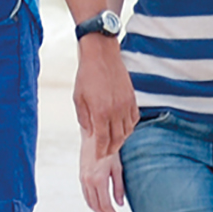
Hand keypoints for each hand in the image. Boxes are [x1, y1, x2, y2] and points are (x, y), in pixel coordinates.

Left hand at [74, 34, 137, 156]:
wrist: (101, 55)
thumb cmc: (86, 75)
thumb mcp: (78, 98)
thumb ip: (84, 118)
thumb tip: (89, 132)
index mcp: (100, 112)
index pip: (103, 139)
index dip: (101, 151)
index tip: (99, 157)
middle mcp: (116, 110)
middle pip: (117, 138)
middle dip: (111, 148)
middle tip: (106, 153)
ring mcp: (126, 104)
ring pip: (128, 130)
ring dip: (121, 139)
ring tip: (115, 142)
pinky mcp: (132, 98)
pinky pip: (134, 118)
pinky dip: (130, 126)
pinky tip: (124, 128)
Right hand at [80, 138, 126, 211]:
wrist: (94, 135)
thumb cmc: (109, 148)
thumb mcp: (118, 168)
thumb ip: (119, 187)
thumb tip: (120, 204)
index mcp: (99, 179)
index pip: (106, 205)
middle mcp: (88, 181)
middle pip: (96, 207)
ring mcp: (83, 179)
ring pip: (90, 202)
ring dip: (99, 211)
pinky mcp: (81, 176)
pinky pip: (86, 195)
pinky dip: (93, 203)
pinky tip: (101, 204)